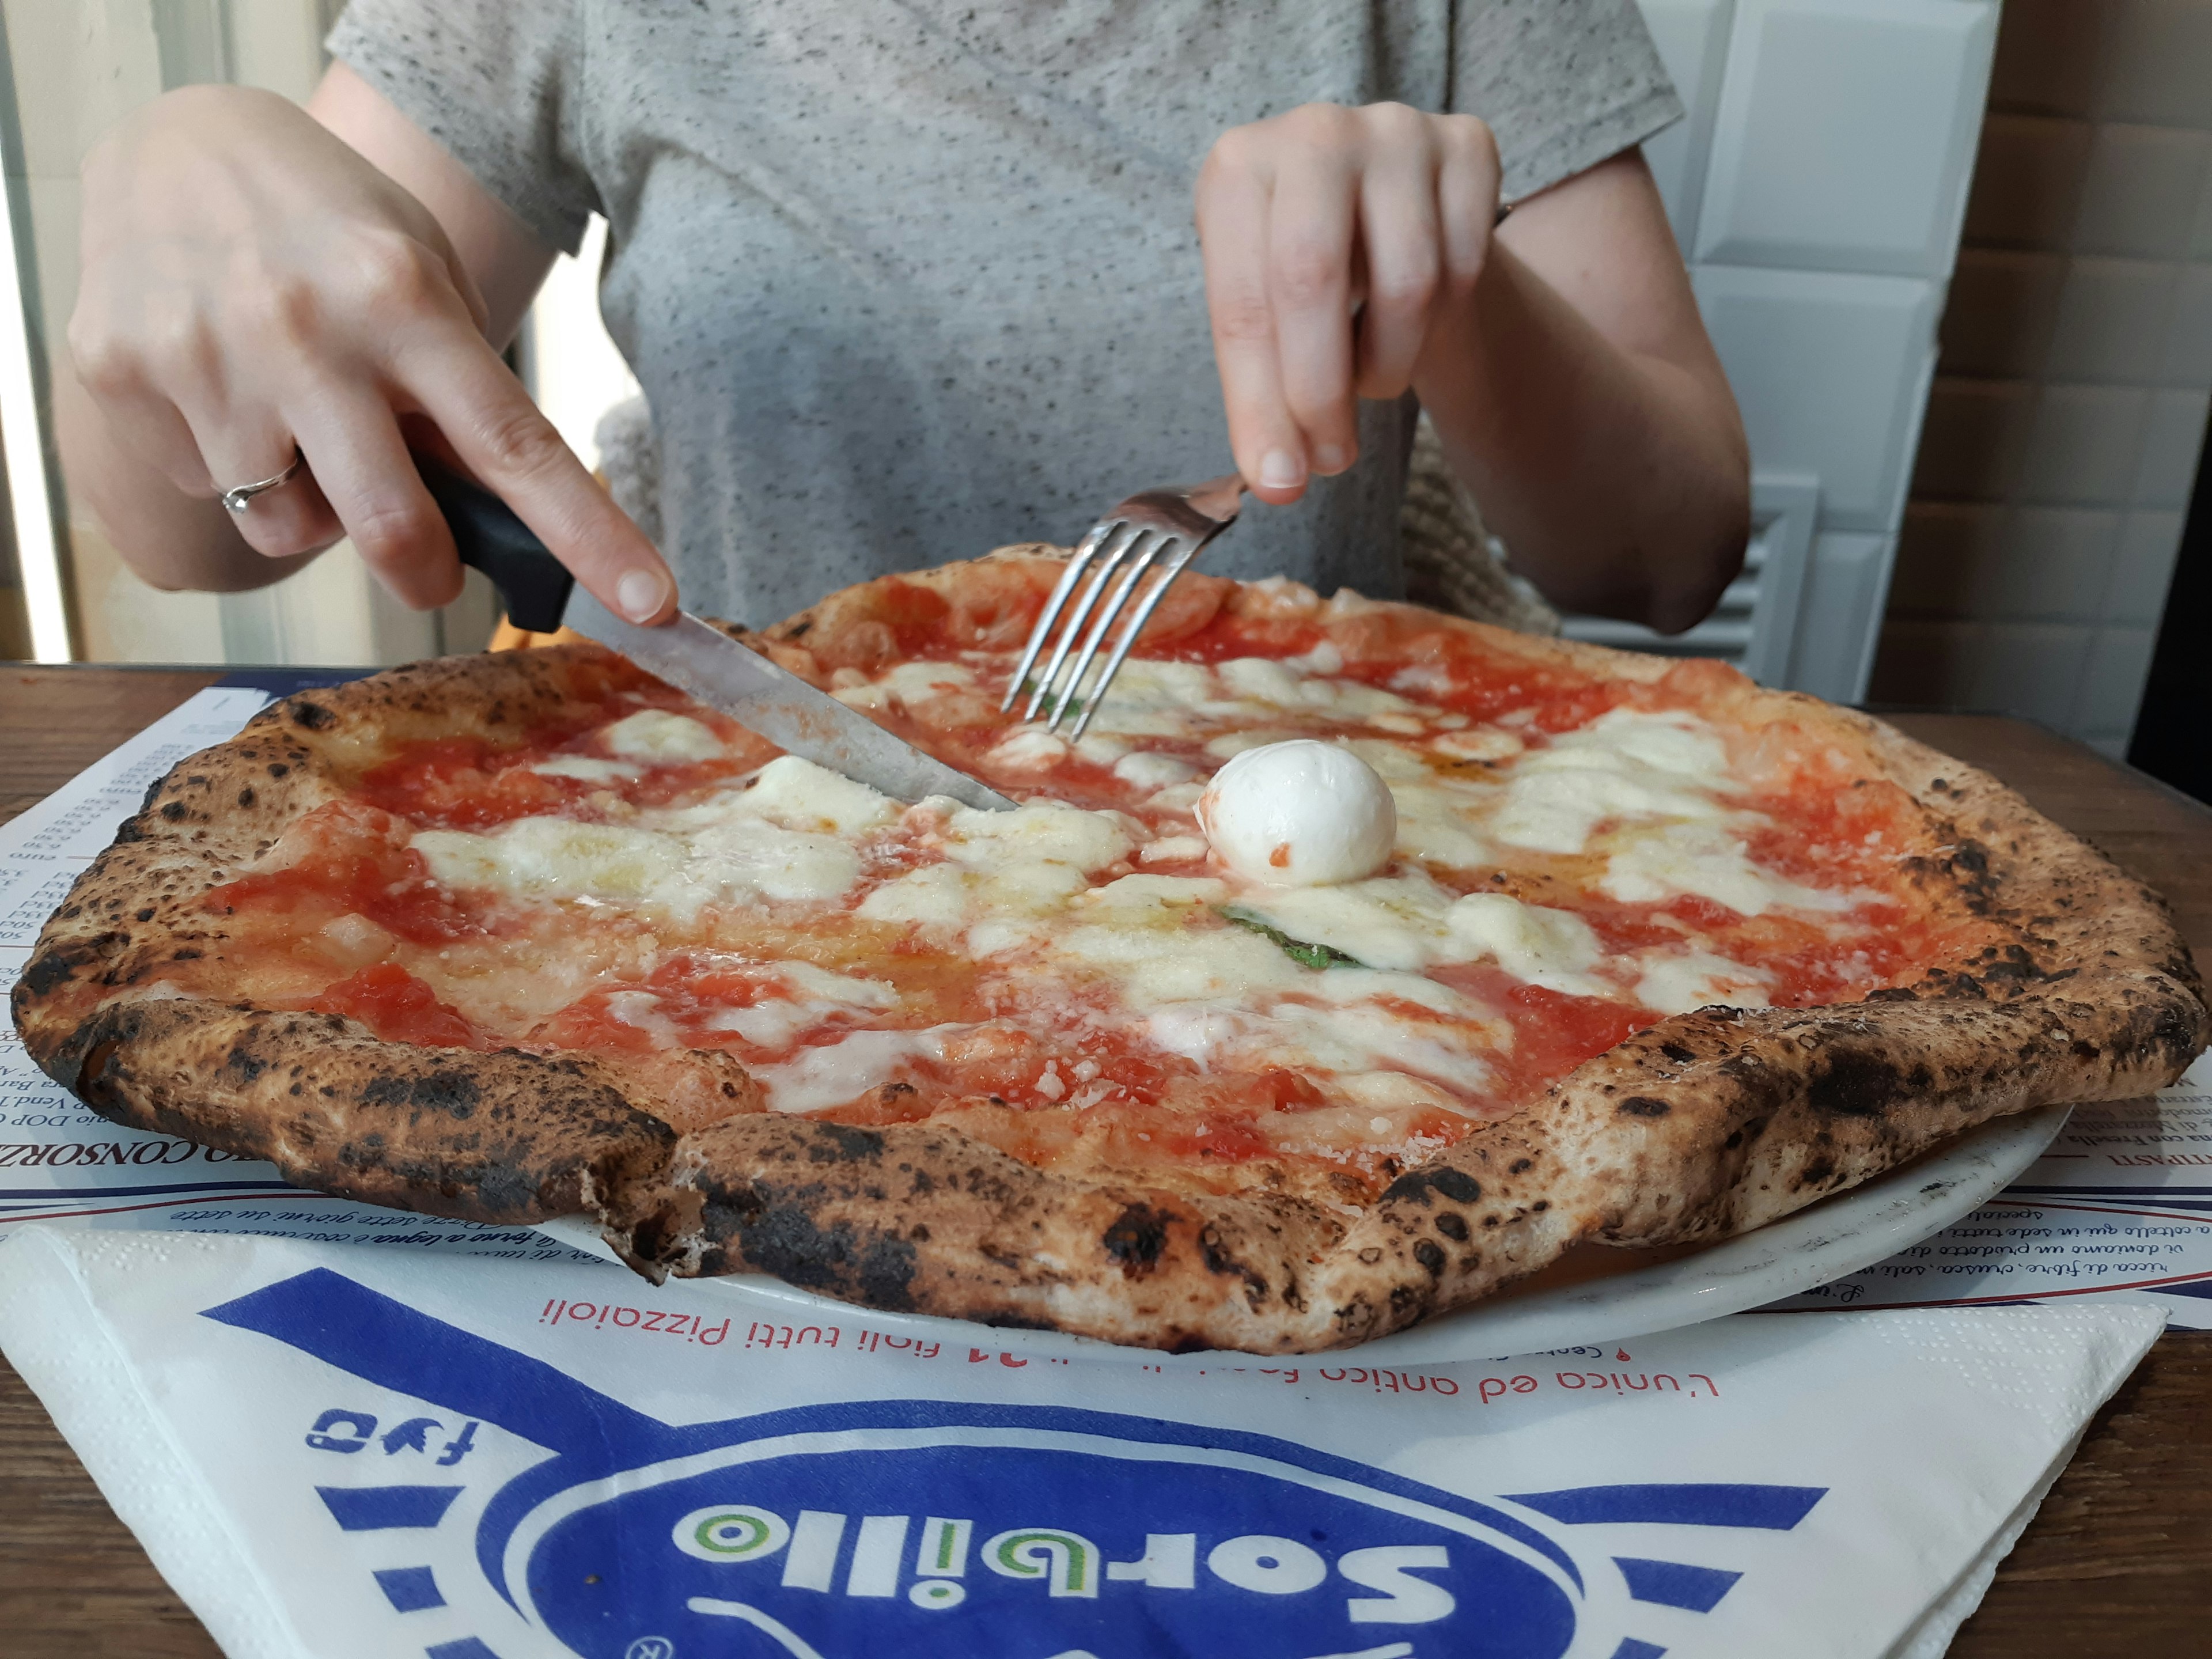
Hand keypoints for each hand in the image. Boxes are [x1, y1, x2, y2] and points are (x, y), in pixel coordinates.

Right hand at [68, 85, 672, 620]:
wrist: (174, 150)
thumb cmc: (332, 237)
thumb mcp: (419, 282)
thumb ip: (456, 393)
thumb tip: (502, 522)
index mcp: (405, 299)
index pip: (516, 445)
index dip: (587, 536)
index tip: (650, 604)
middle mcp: (307, 331)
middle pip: (393, 527)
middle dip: (426, 574)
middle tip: (429, 563)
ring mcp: (208, 356)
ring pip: (287, 528)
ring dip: (314, 509)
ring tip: (299, 425)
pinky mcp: (125, 376)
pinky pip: (208, 488)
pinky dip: (233, 466)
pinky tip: (225, 390)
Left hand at [1195, 102, 1500, 504]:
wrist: (1376, 206)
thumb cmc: (1299, 273)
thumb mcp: (1262, 320)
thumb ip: (1263, 396)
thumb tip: (1280, 481)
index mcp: (1237, 170)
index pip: (1244, 302)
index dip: (1262, 403)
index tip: (1281, 479)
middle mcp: (1313, 134)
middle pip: (1313, 280)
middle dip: (1322, 392)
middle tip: (1331, 457)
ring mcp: (1396, 130)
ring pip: (1408, 283)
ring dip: (1388, 364)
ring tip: (1368, 378)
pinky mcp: (1468, 143)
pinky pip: (1466, 266)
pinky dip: (1440, 324)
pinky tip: (1410, 325)